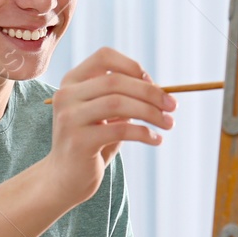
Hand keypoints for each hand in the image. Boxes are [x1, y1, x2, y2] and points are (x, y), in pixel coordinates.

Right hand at [40, 47, 174, 207]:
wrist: (64, 179)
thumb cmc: (91, 143)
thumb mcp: (104, 115)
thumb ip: (123, 97)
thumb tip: (159, 89)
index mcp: (71, 82)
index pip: (104, 57)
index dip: (132, 66)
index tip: (153, 84)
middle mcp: (66, 95)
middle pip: (115, 81)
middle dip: (150, 92)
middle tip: (173, 105)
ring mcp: (70, 118)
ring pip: (118, 103)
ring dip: (151, 112)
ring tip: (169, 123)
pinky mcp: (79, 141)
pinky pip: (120, 130)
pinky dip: (144, 133)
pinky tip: (156, 140)